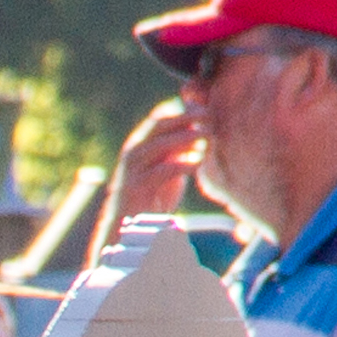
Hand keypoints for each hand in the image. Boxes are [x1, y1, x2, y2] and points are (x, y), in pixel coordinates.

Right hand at [113, 102, 203, 222]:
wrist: (127, 227)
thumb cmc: (152, 198)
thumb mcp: (169, 170)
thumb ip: (180, 152)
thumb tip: (202, 134)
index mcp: (141, 143)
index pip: (161, 116)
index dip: (184, 110)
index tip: (206, 109)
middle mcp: (134, 151)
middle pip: (159, 123)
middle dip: (185, 117)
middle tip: (209, 115)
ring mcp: (133, 168)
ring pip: (159, 143)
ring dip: (185, 137)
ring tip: (207, 135)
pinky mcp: (137, 187)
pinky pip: (162, 170)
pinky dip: (181, 165)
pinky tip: (198, 165)